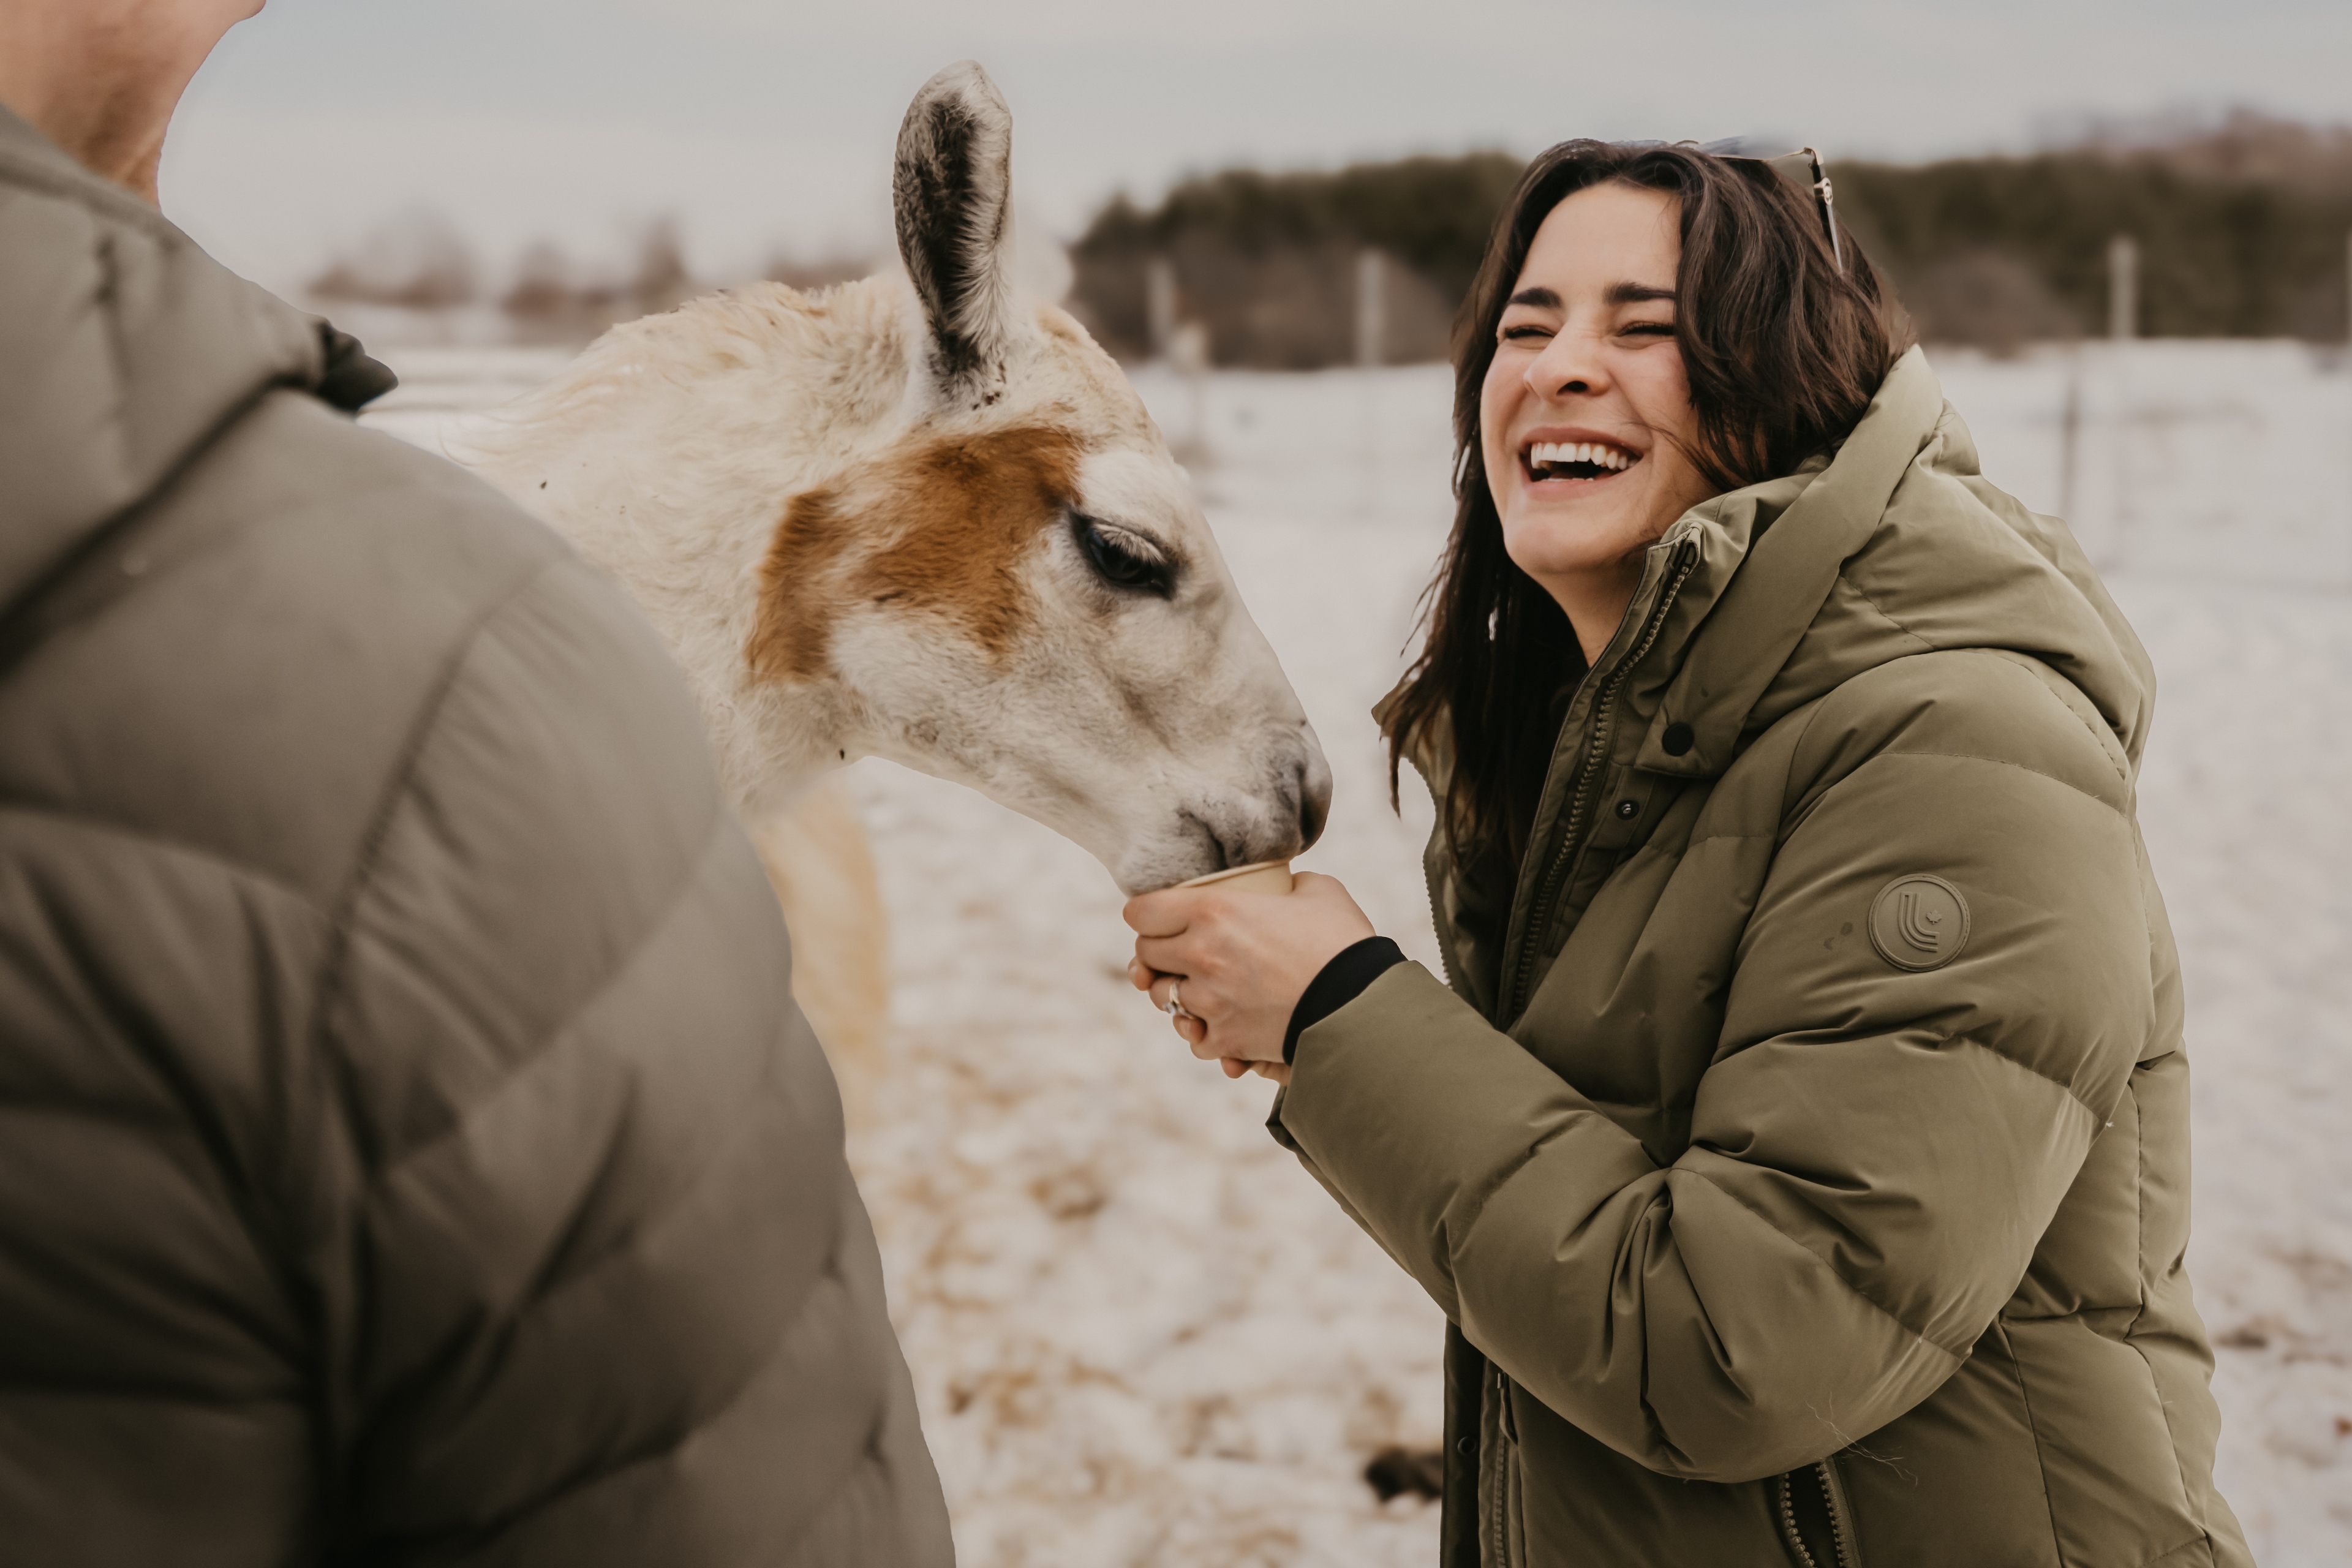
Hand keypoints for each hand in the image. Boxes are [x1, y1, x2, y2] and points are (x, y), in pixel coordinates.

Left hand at [1123, 872, 1374, 1082]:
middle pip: (1145, 954)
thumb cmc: (1343, 942)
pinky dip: (1205, 1032)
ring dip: (1174, 992)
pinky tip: (1222, 1023)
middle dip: (1158, 952)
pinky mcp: (1225, 1038)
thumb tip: (1285, 888)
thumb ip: (1288, 884)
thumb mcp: (1318, 891)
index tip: (1156, 917)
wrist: (1362, 1004)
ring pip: (1161, 998)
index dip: (1146, 913)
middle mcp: (1201, 954)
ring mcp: (1209, 1000)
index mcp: (1214, 910)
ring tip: (1198, 988)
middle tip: (1177, 952)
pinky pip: (1194, 1038)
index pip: (1141, 911)